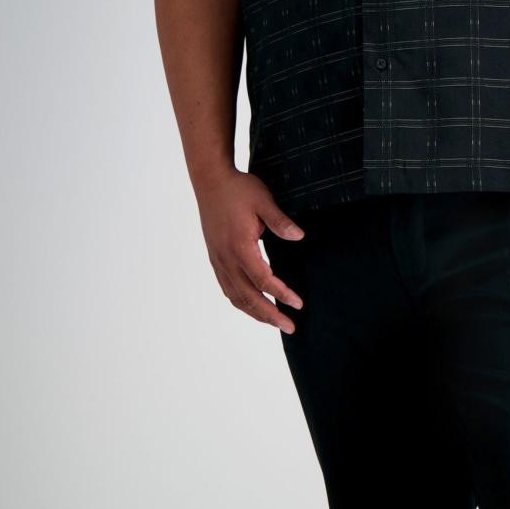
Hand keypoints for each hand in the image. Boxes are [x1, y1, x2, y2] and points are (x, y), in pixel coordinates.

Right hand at [193, 168, 305, 333]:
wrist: (211, 181)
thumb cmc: (238, 189)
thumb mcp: (263, 200)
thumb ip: (280, 221)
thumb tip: (299, 237)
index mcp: (239, 246)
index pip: (263, 279)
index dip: (281, 294)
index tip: (298, 304)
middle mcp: (226, 258)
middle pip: (248, 296)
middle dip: (270, 315)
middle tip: (290, 327)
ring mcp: (218, 260)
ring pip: (235, 296)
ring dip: (255, 312)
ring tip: (274, 322)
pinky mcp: (215, 258)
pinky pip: (227, 288)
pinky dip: (240, 302)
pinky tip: (251, 306)